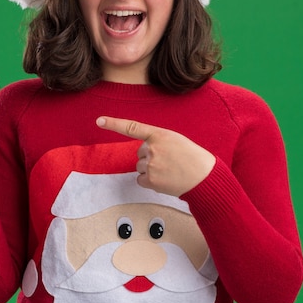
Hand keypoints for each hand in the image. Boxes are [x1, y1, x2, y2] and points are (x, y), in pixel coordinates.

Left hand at [96, 116, 215, 195]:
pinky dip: (150, 181)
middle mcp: (152, 149)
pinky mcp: (150, 180)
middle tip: (168, 161)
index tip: (99, 121)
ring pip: (139, 167)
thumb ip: (158, 141)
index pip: (132, 127)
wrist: (203, 177)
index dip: (114, 124)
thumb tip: (145, 151)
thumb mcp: (176, 140)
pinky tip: (164, 180)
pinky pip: (140, 180)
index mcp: (159, 135)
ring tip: (168, 171)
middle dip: (150, 157)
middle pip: (139, 153)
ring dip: (150, 170)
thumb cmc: (192, 157)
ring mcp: (150, 165)